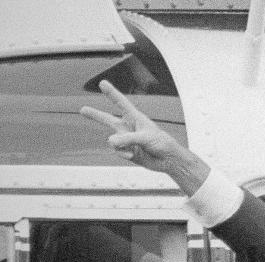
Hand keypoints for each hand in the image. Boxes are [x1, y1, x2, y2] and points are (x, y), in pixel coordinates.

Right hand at [80, 80, 209, 194]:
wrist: (168, 161)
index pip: (121, 103)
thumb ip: (128, 139)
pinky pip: (117, 151)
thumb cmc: (162, 144)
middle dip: (95, 115)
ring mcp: (126, 141)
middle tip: (82, 110)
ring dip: (119, 145)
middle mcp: (128, 128)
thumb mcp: (145, 138)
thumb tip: (111, 141)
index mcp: (135, 118)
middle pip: (108, 119)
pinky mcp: (126, 152)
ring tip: (131, 150)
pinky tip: (133, 156)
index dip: (111, 93)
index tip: (102, 83)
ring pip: (112, 141)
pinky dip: (123, 154)